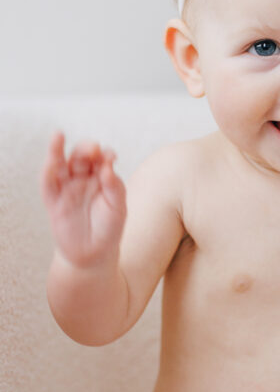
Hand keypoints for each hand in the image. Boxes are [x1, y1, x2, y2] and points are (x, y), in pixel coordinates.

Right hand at [40, 131, 126, 267]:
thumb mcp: (118, 208)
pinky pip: (48, 184)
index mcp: (101, 178)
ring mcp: (66, 189)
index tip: (110, 156)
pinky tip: (51, 161)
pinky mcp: (53, 201)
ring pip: (59, 165)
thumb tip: (108, 165)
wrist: (95, 254)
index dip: (104, 154)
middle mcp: (82, 179)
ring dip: (57, 150)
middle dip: (85, 149)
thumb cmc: (109, 229)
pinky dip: (48, 171)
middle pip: (80, 157)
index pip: (100, 159)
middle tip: (93, 148)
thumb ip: (115, 187)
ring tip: (58, 136)